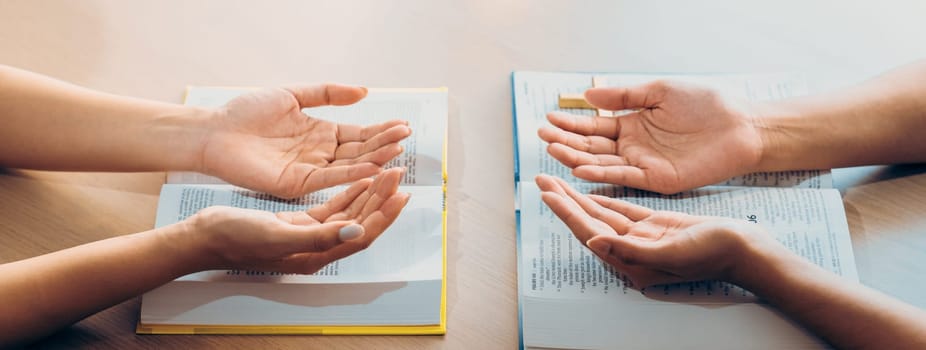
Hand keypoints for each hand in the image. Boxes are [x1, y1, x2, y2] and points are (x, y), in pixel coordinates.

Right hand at [182, 167, 409, 273]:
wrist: (206, 236)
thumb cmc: (236, 239)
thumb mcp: (278, 235)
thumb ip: (319, 236)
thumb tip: (356, 231)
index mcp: (317, 255)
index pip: (361, 234)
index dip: (384, 215)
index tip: (401, 193)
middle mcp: (319, 247)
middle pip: (361, 221)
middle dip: (382, 198)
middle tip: (400, 173)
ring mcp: (311, 234)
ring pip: (350, 211)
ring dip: (370, 193)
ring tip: (388, 171)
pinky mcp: (301, 222)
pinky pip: (334, 206)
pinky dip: (349, 191)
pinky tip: (362, 178)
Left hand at [200, 84, 411, 197]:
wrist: (215, 131)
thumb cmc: (247, 112)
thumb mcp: (293, 94)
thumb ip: (328, 93)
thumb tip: (364, 91)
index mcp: (321, 134)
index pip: (359, 135)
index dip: (381, 131)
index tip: (403, 126)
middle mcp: (320, 154)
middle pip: (360, 151)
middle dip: (384, 145)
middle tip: (407, 139)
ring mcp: (310, 170)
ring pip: (349, 166)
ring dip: (374, 160)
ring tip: (397, 154)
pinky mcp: (297, 184)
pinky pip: (329, 179)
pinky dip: (351, 174)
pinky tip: (371, 168)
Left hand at [535, 174, 779, 288]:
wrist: (743, 250)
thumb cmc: (713, 254)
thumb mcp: (671, 252)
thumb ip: (630, 250)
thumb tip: (593, 242)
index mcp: (630, 262)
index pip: (589, 232)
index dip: (566, 212)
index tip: (546, 193)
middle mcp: (630, 251)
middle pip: (588, 221)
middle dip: (564, 200)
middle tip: (541, 178)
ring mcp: (641, 238)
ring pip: (601, 214)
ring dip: (578, 196)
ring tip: (556, 178)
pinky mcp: (653, 226)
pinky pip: (621, 211)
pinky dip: (603, 199)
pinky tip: (587, 190)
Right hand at [538, 81, 763, 193]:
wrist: (741, 125)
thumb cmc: (706, 104)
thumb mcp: (660, 91)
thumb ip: (625, 95)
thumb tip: (589, 96)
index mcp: (632, 125)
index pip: (594, 127)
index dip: (572, 124)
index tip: (549, 119)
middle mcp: (633, 147)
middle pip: (593, 147)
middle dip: (567, 142)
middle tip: (542, 136)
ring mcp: (643, 165)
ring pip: (603, 163)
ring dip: (577, 158)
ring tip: (554, 150)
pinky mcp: (657, 180)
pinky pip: (624, 177)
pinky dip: (602, 174)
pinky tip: (581, 168)